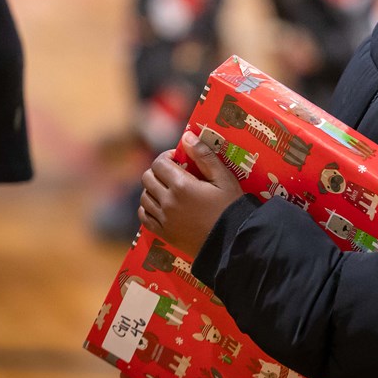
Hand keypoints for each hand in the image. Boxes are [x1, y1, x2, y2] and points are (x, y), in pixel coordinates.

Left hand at [139, 132, 243, 256]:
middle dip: (158, 171)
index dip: (167, 157)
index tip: (178, 158)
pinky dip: (148, 208)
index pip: (159, 163)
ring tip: (168, 189)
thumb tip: (187, 136)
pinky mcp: (164, 234)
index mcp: (181, 185)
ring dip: (153, 189)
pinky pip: (144, 217)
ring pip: (144, 197)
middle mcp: (167, 201)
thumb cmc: (231, 207)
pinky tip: (159, 206)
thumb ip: (204, 155)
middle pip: (147, 178)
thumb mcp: (224, 178)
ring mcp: (164, 219)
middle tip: (173, 173)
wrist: (232, 241)